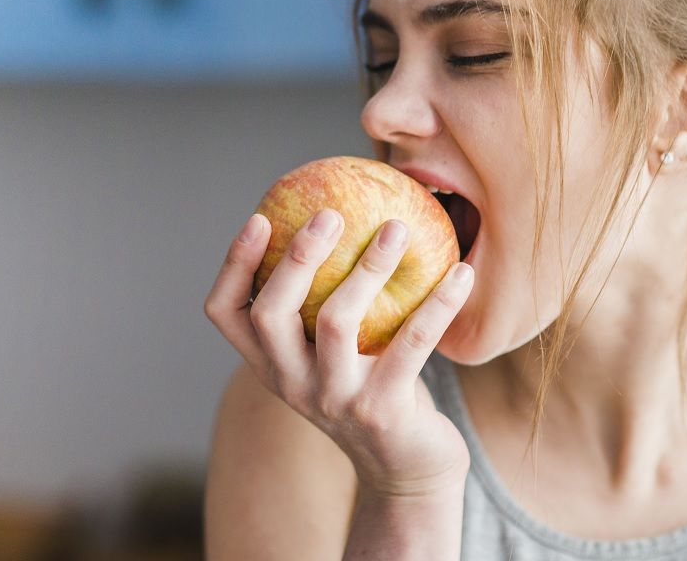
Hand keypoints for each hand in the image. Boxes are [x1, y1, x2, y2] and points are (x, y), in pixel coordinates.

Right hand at [205, 207, 474, 496]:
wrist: (408, 473)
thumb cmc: (370, 390)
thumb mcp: (331, 354)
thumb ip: (320, 303)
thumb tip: (342, 216)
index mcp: (270, 364)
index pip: (225, 313)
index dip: (234, 264)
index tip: (261, 217)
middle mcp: (291, 383)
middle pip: (270, 313)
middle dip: (296, 257)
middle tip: (329, 213)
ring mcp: (334, 400)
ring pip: (335, 322)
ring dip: (367, 268)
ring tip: (398, 228)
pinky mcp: (382, 411)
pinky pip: (412, 343)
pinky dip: (438, 303)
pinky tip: (461, 273)